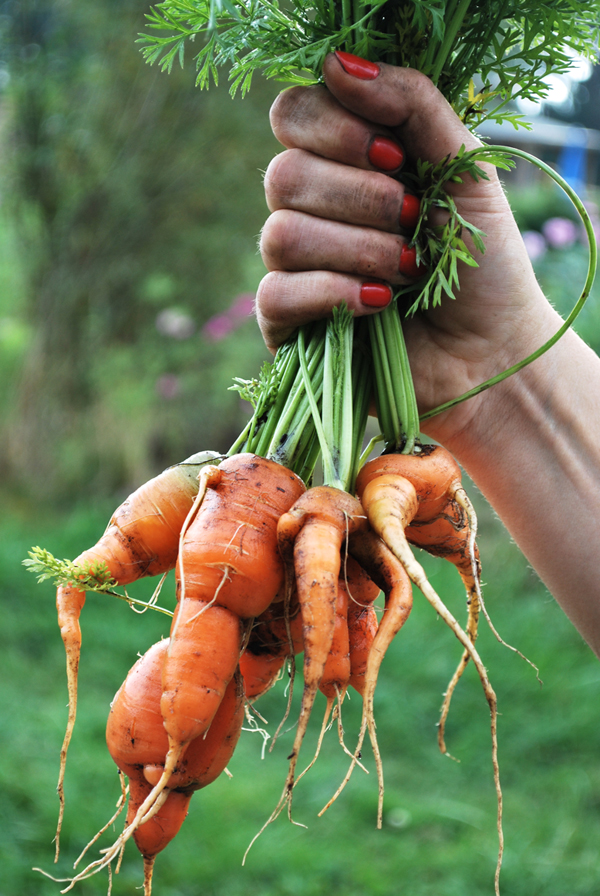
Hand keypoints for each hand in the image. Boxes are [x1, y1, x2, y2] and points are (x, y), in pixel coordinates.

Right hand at [256, 52, 559, 446]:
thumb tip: (336, 62)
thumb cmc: (481, 262)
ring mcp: (296, 269)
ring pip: (279, 234)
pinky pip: (275, 294)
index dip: (335, 128)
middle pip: (283, 174)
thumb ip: (412, 104)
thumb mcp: (465, 167)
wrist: (492, 352)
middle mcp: (311, 211)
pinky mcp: (288, 326)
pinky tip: (377, 305)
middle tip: (413, 219)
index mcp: (343, 164)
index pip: (292, 114)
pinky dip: (332, 294)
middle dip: (361, 198)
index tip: (399, 158)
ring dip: (356, 250)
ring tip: (406, 271)